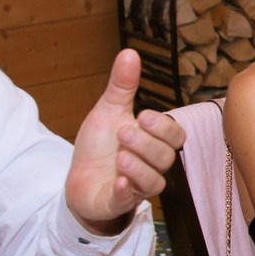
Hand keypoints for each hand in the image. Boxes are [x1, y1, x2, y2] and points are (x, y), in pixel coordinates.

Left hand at [65, 50, 186, 230]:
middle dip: (147, 145)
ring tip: (119, 156)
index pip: (175, 136)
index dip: (163, 128)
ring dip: (139, 167)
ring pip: (154, 181)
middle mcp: (151, 165)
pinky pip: (130, 201)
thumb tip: (130, 52)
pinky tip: (118, 180)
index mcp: (153, 142)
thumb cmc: (99, 146)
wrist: (78, 179)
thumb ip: (122, 87)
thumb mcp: (108, 111)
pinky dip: (126, 191)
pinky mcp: (119, 203)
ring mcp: (137, 186)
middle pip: (166, 157)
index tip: (142, 116)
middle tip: (124, 133)